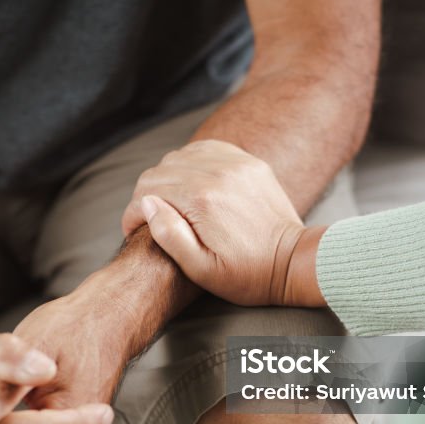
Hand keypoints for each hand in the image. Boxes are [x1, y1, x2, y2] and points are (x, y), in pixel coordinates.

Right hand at [120, 140, 325, 306]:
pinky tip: (190, 183)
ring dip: (167, 177)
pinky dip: (191, 162)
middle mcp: (218, 173)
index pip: (147, 191)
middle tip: (146, 219)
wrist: (293, 262)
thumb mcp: (201, 270)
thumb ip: (169, 236)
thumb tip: (146, 204)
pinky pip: (207, 149)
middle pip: (160, 170)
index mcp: (202, 200)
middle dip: (145, 195)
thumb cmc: (247, 274)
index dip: (131, 213)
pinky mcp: (248, 162)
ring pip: (180, 156)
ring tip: (168, 203)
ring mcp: (236, 163)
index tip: (132, 231)